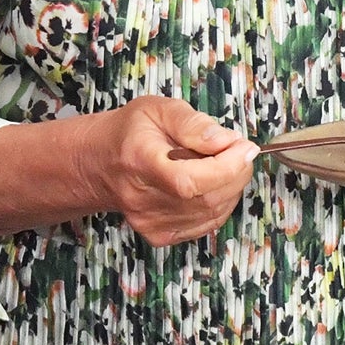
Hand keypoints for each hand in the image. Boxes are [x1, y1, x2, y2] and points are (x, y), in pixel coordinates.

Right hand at [81, 95, 257, 245]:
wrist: (100, 164)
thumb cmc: (130, 132)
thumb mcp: (158, 109)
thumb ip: (193, 123)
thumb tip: (226, 141)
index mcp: (139, 162)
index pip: (190, 180)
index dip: (227, 167)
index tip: (245, 147)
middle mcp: (142, 199)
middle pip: (205, 199)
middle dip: (236, 173)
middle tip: (238, 150)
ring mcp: (149, 222)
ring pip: (211, 214)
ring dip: (231, 187)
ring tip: (224, 163)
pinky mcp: (158, 234)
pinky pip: (205, 224)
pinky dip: (221, 203)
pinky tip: (213, 183)